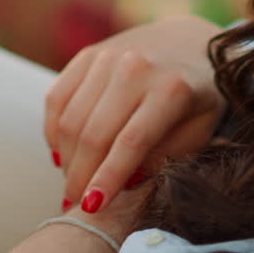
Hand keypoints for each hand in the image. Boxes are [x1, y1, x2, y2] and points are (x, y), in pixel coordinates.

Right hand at [44, 15, 224, 211]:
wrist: (191, 41)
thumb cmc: (200, 97)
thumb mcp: (199, 131)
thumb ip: (164, 157)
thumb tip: (124, 184)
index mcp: (171, 89)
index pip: (130, 143)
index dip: (107, 179)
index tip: (92, 210)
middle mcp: (136, 67)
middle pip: (94, 134)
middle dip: (81, 176)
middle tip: (75, 205)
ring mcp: (108, 57)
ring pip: (71, 118)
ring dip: (66, 158)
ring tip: (72, 181)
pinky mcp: (88, 54)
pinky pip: (57, 97)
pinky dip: (53, 130)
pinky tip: (61, 152)